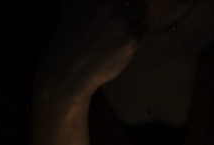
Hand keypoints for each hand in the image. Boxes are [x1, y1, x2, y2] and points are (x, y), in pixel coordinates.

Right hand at [36, 0, 150, 101]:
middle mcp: (110, 3)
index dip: (124, 2)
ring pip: (143, 10)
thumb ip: (94, 2)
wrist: (69, 69)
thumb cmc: (69, 41)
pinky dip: (137, 36)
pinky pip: (144, 30)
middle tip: (124, 19)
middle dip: (132, 8)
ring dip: (136, 19)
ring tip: (122, 33)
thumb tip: (113, 3)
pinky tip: (122, 45)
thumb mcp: (74, 9)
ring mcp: (121, 20)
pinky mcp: (131, 39)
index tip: (123, 6)